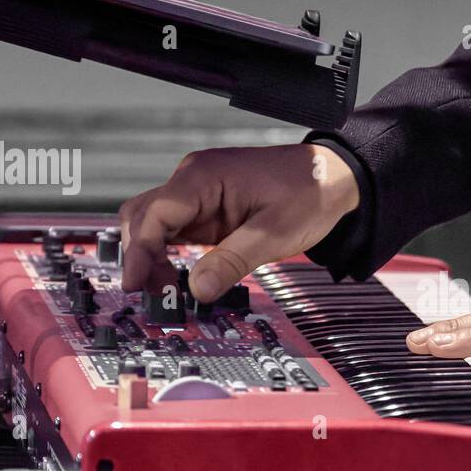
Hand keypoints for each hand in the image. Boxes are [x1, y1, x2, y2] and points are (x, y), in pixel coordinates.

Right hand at [118, 144, 359, 301]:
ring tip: (167, 290)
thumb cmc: (309, 192)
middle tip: (155, 294)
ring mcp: (199, 193)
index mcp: (205, 176)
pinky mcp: (208, 207)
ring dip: (153, 257)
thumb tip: (197, 290)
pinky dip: (170, 253)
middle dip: (141, 256)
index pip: (154, 214)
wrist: (334, 176)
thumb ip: (232, 261)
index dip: (140, 251)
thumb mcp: (274, 233)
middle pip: (143, 217)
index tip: (136, 284)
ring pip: (155, 224)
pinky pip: (176, 229)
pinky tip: (178, 276)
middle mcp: (194, 179)